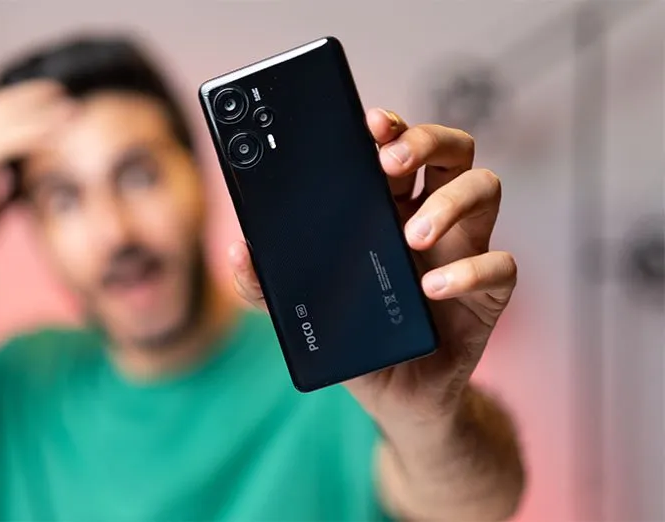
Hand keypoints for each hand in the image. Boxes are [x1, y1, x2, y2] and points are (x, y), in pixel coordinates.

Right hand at [0, 81, 75, 266]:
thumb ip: (7, 194)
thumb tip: (24, 190)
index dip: (24, 103)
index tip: (55, 98)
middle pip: (0, 108)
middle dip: (31, 96)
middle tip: (63, 89)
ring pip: (4, 122)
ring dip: (38, 112)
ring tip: (67, 108)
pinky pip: (2, 145)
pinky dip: (29, 136)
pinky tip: (52, 134)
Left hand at [230, 108, 516, 429]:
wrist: (396, 395)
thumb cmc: (352, 337)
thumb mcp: (299, 312)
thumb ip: (263, 286)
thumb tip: (240, 252)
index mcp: (387, 207)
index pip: (398, 146)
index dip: (390, 125)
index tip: (368, 122)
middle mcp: (432, 216)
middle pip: (451, 149)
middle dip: (425, 140)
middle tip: (390, 162)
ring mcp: (463, 250)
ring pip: (485, 187)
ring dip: (448, 201)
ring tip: (410, 236)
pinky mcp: (488, 293)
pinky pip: (501, 265)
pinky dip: (469, 271)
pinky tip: (432, 289)